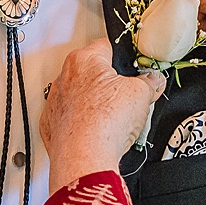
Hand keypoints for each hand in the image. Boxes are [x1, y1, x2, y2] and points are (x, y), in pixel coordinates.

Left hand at [41, 41, 164, 189]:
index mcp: (84, 59)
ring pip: (80, 96)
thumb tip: (154, 80)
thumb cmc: (105, 121)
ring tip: (114, 119)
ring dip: (95, 104)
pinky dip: (83, 124)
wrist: (84, 158)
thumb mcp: (142, 94)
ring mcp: (56, 102)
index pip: (108, 46)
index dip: (125, 58)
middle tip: (127, 97)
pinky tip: (99, 133)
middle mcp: (65, 77)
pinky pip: (70, 118)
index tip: (134, 69)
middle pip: (93, 72)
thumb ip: (149, 82)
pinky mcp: (51, 125)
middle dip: (110, 83)